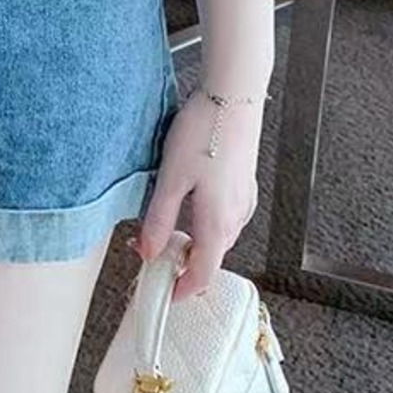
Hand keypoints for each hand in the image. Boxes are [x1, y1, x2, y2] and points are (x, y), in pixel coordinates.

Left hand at [134, 89, 261, 299]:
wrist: (233, 97)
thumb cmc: (203, 133)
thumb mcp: (171, 179)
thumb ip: (159, 220)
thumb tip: (147, 252)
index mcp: (218, 223)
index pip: (202, 274)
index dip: (183, 290)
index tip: (165, 295)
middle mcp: (237, 217)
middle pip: (211, 257)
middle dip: (182, 263)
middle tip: (150, 252)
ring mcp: (244, 201)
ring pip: (219, 237)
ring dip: (194, 241)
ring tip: (164, 226)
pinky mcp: (244, 185)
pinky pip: (226, 217)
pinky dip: (206, 223)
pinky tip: (189, 204)